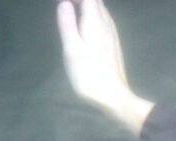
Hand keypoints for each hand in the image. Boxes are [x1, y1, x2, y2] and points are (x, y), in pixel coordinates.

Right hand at [55, 0, 153, 132]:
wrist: (112, 95)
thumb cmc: (88, 75)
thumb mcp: (72, 50)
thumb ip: (67, 25)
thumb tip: (64, 2)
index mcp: (94, 22)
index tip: (62, 2)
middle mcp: (105, 23)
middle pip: (95, 0)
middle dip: (81, 0)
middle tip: (65, 5)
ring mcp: (111, 32)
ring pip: (100, 9)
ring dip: (86, 5)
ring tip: (72, 9)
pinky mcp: (112, 42)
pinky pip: (103, 19)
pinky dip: (92, 14)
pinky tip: (86, 23)